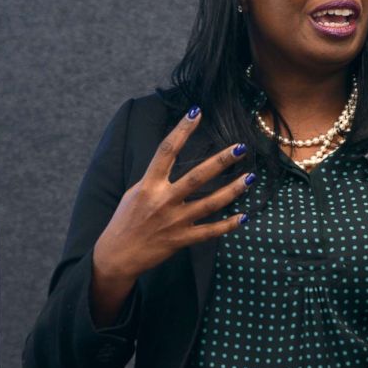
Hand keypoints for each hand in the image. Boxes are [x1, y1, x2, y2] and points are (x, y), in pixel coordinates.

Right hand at [90, 108, 252, 325]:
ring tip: (250, 177)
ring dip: (232, 190)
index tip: (196, 112)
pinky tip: (243, 216)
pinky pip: (209, 231)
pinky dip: (227, 225)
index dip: (182, 130)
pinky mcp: (181, 240)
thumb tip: (172, 157)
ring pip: (210, 203)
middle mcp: (163, 200)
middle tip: (241, 148)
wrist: (117, 254)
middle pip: (197, 176)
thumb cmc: (126, 219)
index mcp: (149, 184)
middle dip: (221, 161)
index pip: (166, 150)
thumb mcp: (136, 191)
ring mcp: (174, 221)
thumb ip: (156, 177)